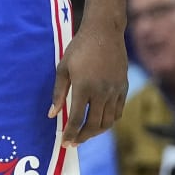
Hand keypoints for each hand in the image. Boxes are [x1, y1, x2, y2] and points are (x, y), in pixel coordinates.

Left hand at [50, 21, 126, 144]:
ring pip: (108, 121)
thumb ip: (58, 93)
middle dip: (83, 137)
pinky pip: (118, 112)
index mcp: (83, 87)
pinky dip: (110, 121)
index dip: (70, 134)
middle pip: (94, 125)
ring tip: (86, 134)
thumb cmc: (80, 48)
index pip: (77, 120)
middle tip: (74, 142)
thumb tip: (51, 114)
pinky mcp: (123, 87)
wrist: (104, 31)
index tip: (64, 143)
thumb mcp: (63, 68)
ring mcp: (114, 90)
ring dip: (96, 132)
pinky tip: (101, 121)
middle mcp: (101, 92)